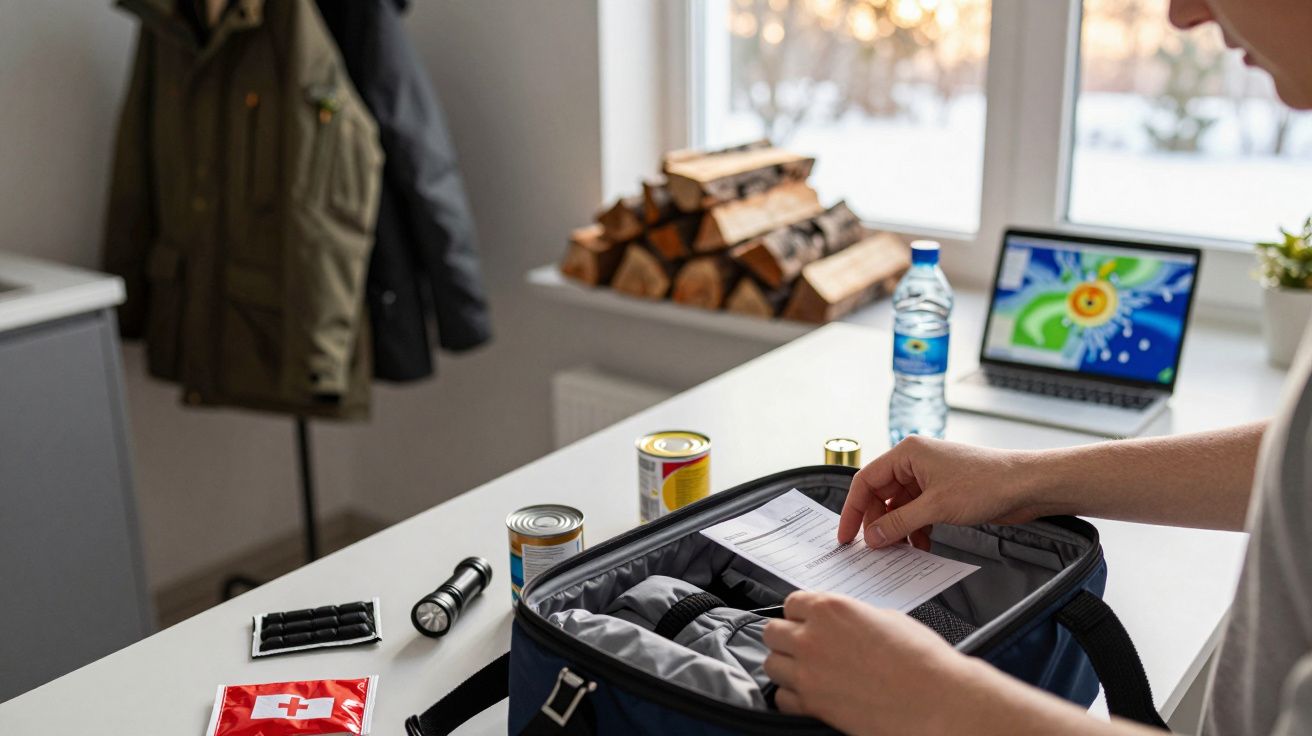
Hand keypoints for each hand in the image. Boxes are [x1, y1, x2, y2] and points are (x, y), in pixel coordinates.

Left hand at [762, 591, 982, 734]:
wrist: (937, 701)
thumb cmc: (921, 660)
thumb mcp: (884, 618)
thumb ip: (849, 618)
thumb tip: (838, 624)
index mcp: (831, 609)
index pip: (791, 603)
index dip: (801, 614)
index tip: (808, 622)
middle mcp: (813, 638)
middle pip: (773, 633)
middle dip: (787, 638)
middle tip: (804, 647)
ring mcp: (808, 673)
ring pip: (771, 665)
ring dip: (787, 667)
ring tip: (808, 672)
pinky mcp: (812, 706)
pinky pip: (782, 698)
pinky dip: (793, 697)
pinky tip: (812, 695)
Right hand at [839, 436, 1053, 550]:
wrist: (1026, 486)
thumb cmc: (987, 483)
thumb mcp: (935, 507)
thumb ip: (898, 523)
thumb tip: (871, 537)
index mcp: (907, 453)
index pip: (865, 481)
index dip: (853, 509)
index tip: (847, 535)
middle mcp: (915, 462)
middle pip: (881, 495)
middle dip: (877, 522)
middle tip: (874, 548)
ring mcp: (929, 477)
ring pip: (899, 506)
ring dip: (897, 529)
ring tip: (898, 550)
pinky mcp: (943, 492)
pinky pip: (917, 512)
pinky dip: (915, 529)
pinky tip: (921, 545)